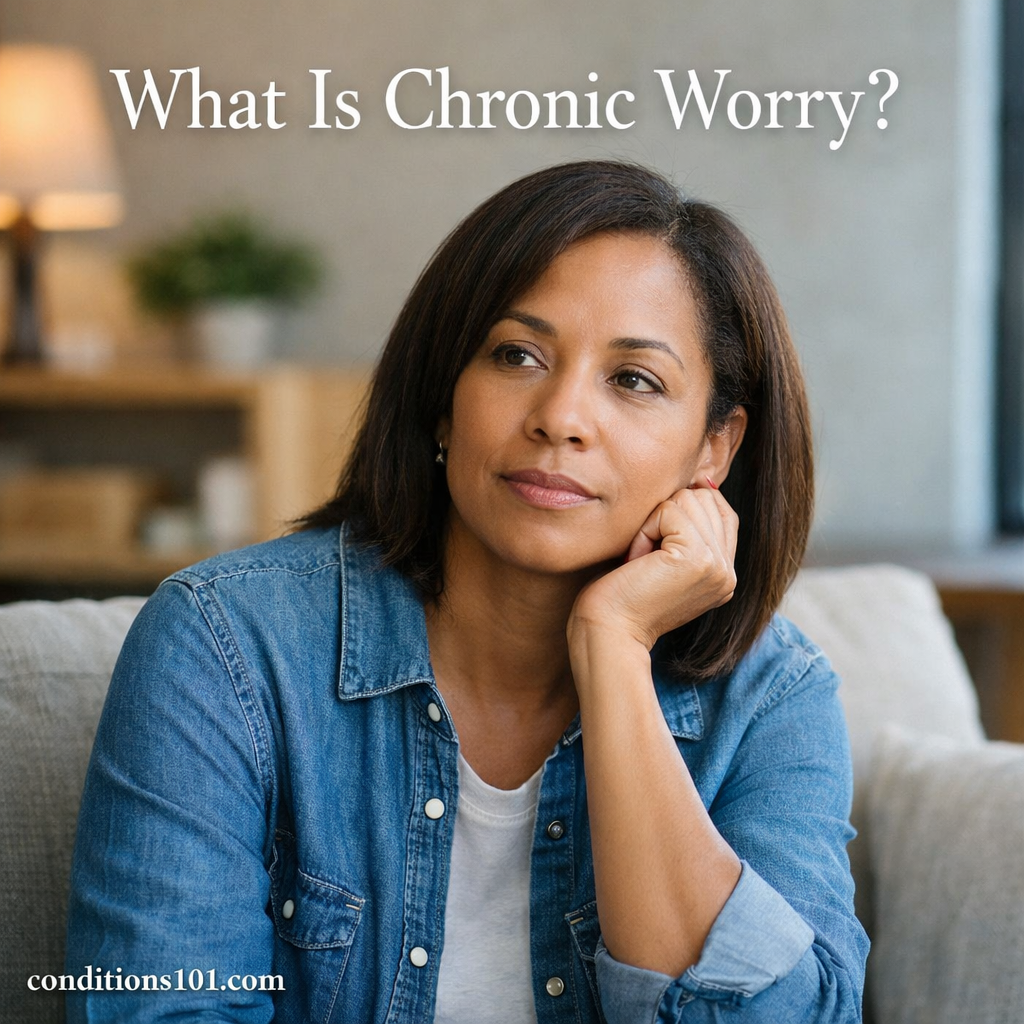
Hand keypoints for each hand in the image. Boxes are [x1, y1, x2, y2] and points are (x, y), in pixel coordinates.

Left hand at [567, 480, 738, 652]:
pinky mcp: (699, 558)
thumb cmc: (620, 595)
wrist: (608, 632)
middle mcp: (729, 572)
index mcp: (725, 574)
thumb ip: (687, 529)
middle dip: (664, 517)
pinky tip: (637, 561)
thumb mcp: (663, 559)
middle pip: (704, 498)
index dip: (681, 511)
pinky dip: (645, 530)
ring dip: (652, 523)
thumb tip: (699, 481)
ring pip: (688, 499)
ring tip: (642, 561)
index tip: (654, 546)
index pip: (719, 508)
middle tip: (645, 559)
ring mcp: (719, 566)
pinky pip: (670, 510)